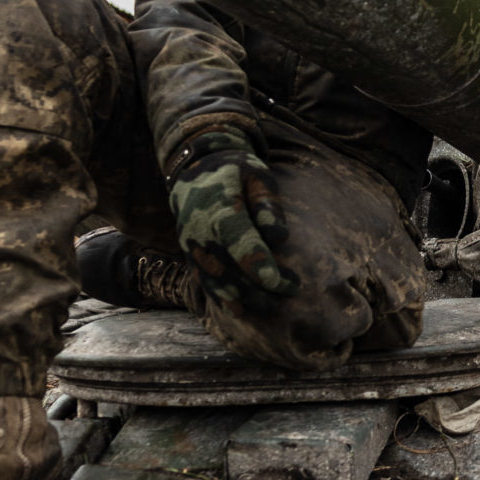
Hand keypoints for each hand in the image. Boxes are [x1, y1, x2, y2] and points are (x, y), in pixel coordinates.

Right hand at [166, 129, 297, 312]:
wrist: (194, 170)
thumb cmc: (236, 171)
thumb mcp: (257, 175)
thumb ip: (267, 203)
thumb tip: (279, 237)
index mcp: (219, 209)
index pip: (242, 245)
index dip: (262, 267)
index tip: (284, 283)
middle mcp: (200, 231)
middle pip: (229, 269)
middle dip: (259, 288)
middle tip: (290, 291)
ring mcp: (192, 246)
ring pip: (215, 281)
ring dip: (243, 298)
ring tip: (272, 306)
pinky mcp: (189, 255)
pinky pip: (203, 282)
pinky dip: (221, 298)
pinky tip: (242, 310)